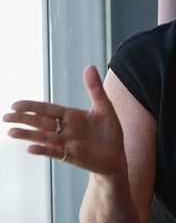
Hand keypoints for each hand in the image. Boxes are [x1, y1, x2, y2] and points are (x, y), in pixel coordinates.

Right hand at [3, 65, 126, 175]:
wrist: (117, 155)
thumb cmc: (110, 131)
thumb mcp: (104, 107)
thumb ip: (95, 88)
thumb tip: (90, 66)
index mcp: (70, 116)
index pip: (47, 109)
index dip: (32, 107)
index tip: (15, 105)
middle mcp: (65, 129)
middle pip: (41, 122)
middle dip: (24, 119)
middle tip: (5, 117)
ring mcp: (67, 143)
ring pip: (44, 137)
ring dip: (28, 135)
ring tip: (11, 132)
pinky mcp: (72, 156)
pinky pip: (56, 153)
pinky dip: (44, 150)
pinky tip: (31, 148)